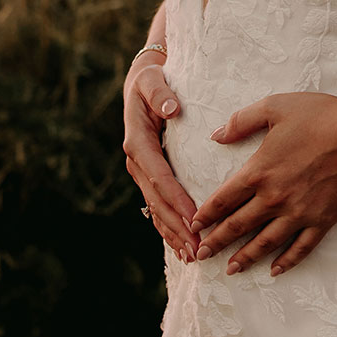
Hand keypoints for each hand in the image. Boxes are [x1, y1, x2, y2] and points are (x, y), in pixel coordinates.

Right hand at [123, 60, 198, 262]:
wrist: (141, 83)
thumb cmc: (151, 80)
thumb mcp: (152, 80)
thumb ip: (160, 93)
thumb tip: (171, 109)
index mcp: (138, 142)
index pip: (160, 176)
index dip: (176, 199)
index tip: (195, 218)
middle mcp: (137, 162)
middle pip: (158, 201)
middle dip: (178, 226)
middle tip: (199, 248)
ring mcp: (141, 173)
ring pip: (156, 210)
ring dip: (174, 234)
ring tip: (193, 256)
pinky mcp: (149, 177)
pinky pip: (157, 207)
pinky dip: (169, 228)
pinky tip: (182, 248)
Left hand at [193, 93, 336, 276]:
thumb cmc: (320, 115)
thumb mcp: (275, 106)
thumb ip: (241, 121)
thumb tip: (216, 136)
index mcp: (259, 172)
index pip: (224, 199)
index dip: (206, 214)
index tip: (194, 225)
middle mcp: (274, 198)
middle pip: (238, 226)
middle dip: (216, 242)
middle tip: (200, 256)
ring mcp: (298, 214)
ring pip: (265, 243)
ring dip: (245, 257)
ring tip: (230, 269)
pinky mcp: (322, 221)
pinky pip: (300, 248)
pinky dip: (286, 262)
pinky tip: (275, 271)